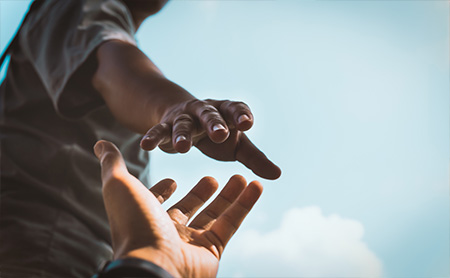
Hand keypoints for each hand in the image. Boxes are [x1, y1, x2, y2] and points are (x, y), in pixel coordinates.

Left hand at [94, 140, 262, 277]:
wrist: (153, 264)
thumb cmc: (134, 223)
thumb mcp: (120, 185)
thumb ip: (112, 164)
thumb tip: (100, 143)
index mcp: (146, 216)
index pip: (156, 202)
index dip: (163, 191)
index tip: (173, 180)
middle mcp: (168, 231)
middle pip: (189, 207)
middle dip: (201, 193)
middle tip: (212, 178)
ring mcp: (191, 242)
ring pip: (214, 215)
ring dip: (229, 195)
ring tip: (242, 176)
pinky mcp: (212, 251)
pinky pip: (231, 224)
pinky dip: (245, 205)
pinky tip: (255, 185)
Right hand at [140, 99, 280, 179]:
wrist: (184, 117)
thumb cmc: (217, 134)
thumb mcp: (237, 145)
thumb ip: (255, 158)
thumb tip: (277, 175)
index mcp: (226, 113)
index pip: (235, 109)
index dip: (241, 115)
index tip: (247, 123)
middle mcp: (205, 111)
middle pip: (210, 115)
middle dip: (215, 123)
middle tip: (220, 134)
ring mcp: (184, 117)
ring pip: (183, 124)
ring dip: (182, 134)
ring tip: (182, 149)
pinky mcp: (166, 125)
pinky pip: (159, 131)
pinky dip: (153, 137)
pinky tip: (145, 145)